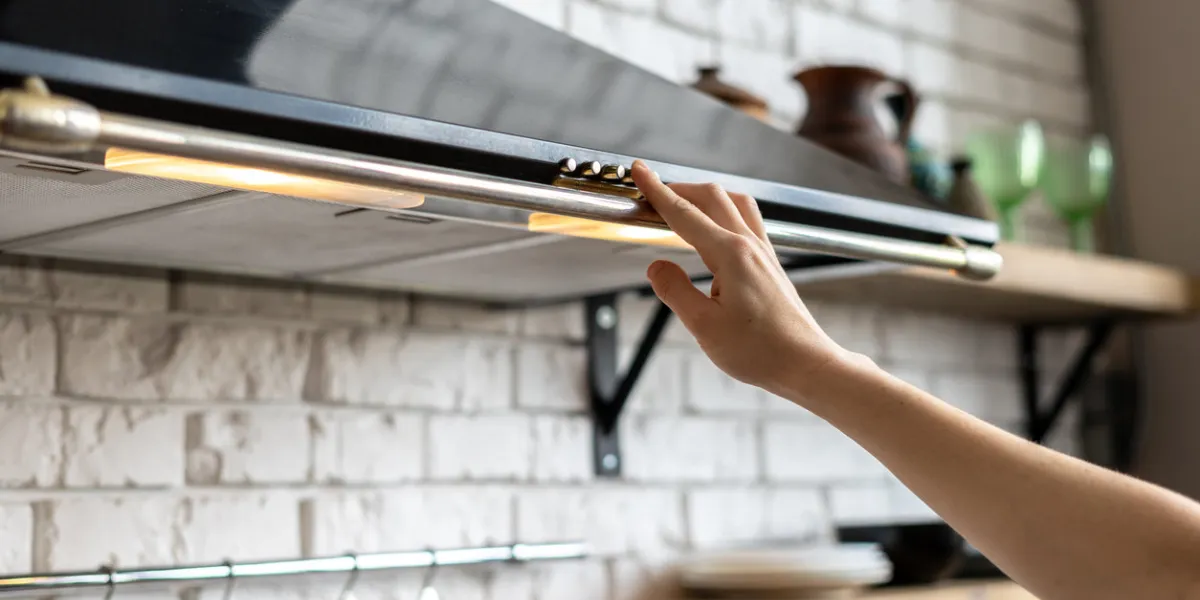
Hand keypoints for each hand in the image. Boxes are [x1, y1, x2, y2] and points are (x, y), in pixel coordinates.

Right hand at [630, 161, 853, 397]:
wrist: (805, 363)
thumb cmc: (760, 351)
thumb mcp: (704, 327)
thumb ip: (674, 291)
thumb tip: (656, 268)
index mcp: (730, 255)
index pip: (685, 214)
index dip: (657, 191)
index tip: (639, 172)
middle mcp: (749, 246)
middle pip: (711, 196)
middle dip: (678, 188)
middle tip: (652, 191)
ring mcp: (764, 252)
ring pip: (735, 202)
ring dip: (705, 196)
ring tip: (683, 203)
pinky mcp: (770, 263)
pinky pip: (748, 220)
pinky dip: (725, 211)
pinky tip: (717, 227)